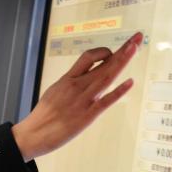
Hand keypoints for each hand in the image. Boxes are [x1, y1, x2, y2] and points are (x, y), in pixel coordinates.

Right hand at [12, 32, 142, 160]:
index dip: (104, 51)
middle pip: (104, 63)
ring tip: (135, 47)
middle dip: (123, 49)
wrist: (34, 134)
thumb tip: (81, 79)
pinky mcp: (87, 116)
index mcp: (67, 79)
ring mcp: (83, 100)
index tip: (114, 52)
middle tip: (137, 38)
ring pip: (107, 76)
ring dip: (123, 61)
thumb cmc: (43, 115)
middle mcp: (77, 86)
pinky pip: (106, 100)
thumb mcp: (54, 92)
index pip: (88, 57)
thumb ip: (70, 84)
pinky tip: (130, 82)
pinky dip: (119, 90)